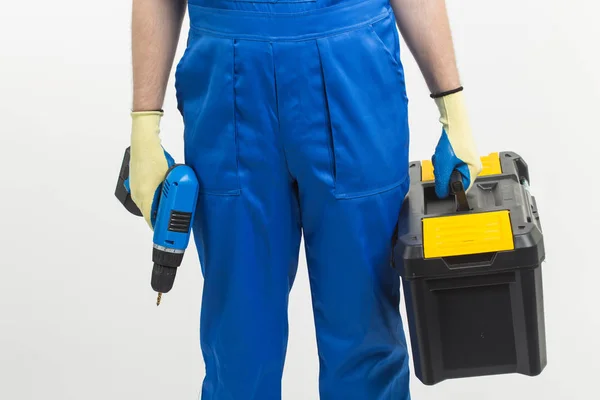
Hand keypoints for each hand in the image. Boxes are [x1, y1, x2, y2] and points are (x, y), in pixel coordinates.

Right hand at [129, 111, 169, 227]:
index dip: (159, 228)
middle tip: (172, 218)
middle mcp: (137, 194)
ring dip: (157, 205)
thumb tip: (180, 203)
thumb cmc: (154, 158)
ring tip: (169, 203)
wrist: (144, 142)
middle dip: (160, 215)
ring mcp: (135, 188)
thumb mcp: (168, 178)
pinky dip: (153, 196)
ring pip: (147, 203)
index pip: (151, 220)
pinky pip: (145, 194)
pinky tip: (162, 189)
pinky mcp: (136, 182)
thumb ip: (173, 193)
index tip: (166, 233)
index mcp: (144, 196)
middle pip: (149, 212)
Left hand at [431, 90, 481, 197]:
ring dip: (443, 166)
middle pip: (455, 178)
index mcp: (474, 170)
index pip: (462, 189)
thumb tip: (441, 194)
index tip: (442, 182)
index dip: (450, 188)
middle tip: (441, 166)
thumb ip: (442, 182)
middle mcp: (474, 165)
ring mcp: (468, 158)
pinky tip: (442, 153)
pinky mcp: (462, 152)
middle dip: (444, 174)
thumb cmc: (453, 139)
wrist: (453, 120)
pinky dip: (443, 159)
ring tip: (441, 157)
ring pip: (451, 170)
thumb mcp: (444, 166)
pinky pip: (450, 162)